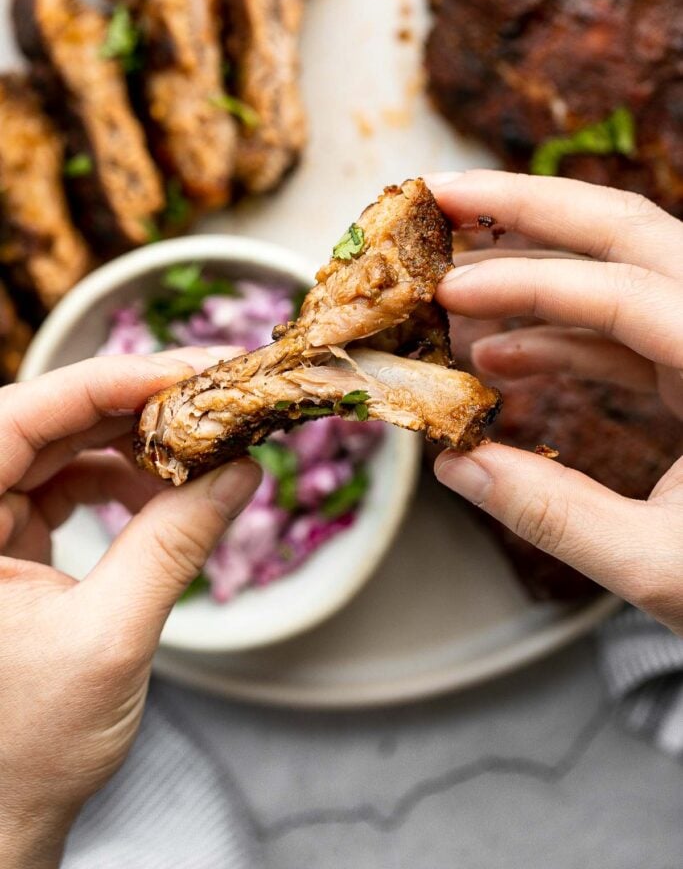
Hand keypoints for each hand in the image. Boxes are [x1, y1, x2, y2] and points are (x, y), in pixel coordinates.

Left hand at [0, 349, 259, 868]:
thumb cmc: (26, 747)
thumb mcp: (112, 636)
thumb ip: (174, 542)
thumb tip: (239, 470)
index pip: (22, 416)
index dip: (107, 383)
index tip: (185, 373)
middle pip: (46, 422)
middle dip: (132, 407)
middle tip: (211, 400)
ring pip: (59, 447)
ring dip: (132, 444)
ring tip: (199, 455)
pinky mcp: (7, 542)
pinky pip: (65, 483)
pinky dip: (121, 480)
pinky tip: (166, 492)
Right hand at [426, 170, 682, 634]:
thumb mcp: (658, 567)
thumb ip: (554, 515)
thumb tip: (456, 465)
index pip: (625, 293)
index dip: (527, 284)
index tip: (447, 292)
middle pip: (631, 231)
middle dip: (530, 206)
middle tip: (443, 195)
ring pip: (624, 269)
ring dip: (535, 267)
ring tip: (455, 278)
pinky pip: (624, 328)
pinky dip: (560, 334)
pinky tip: (499, 356)